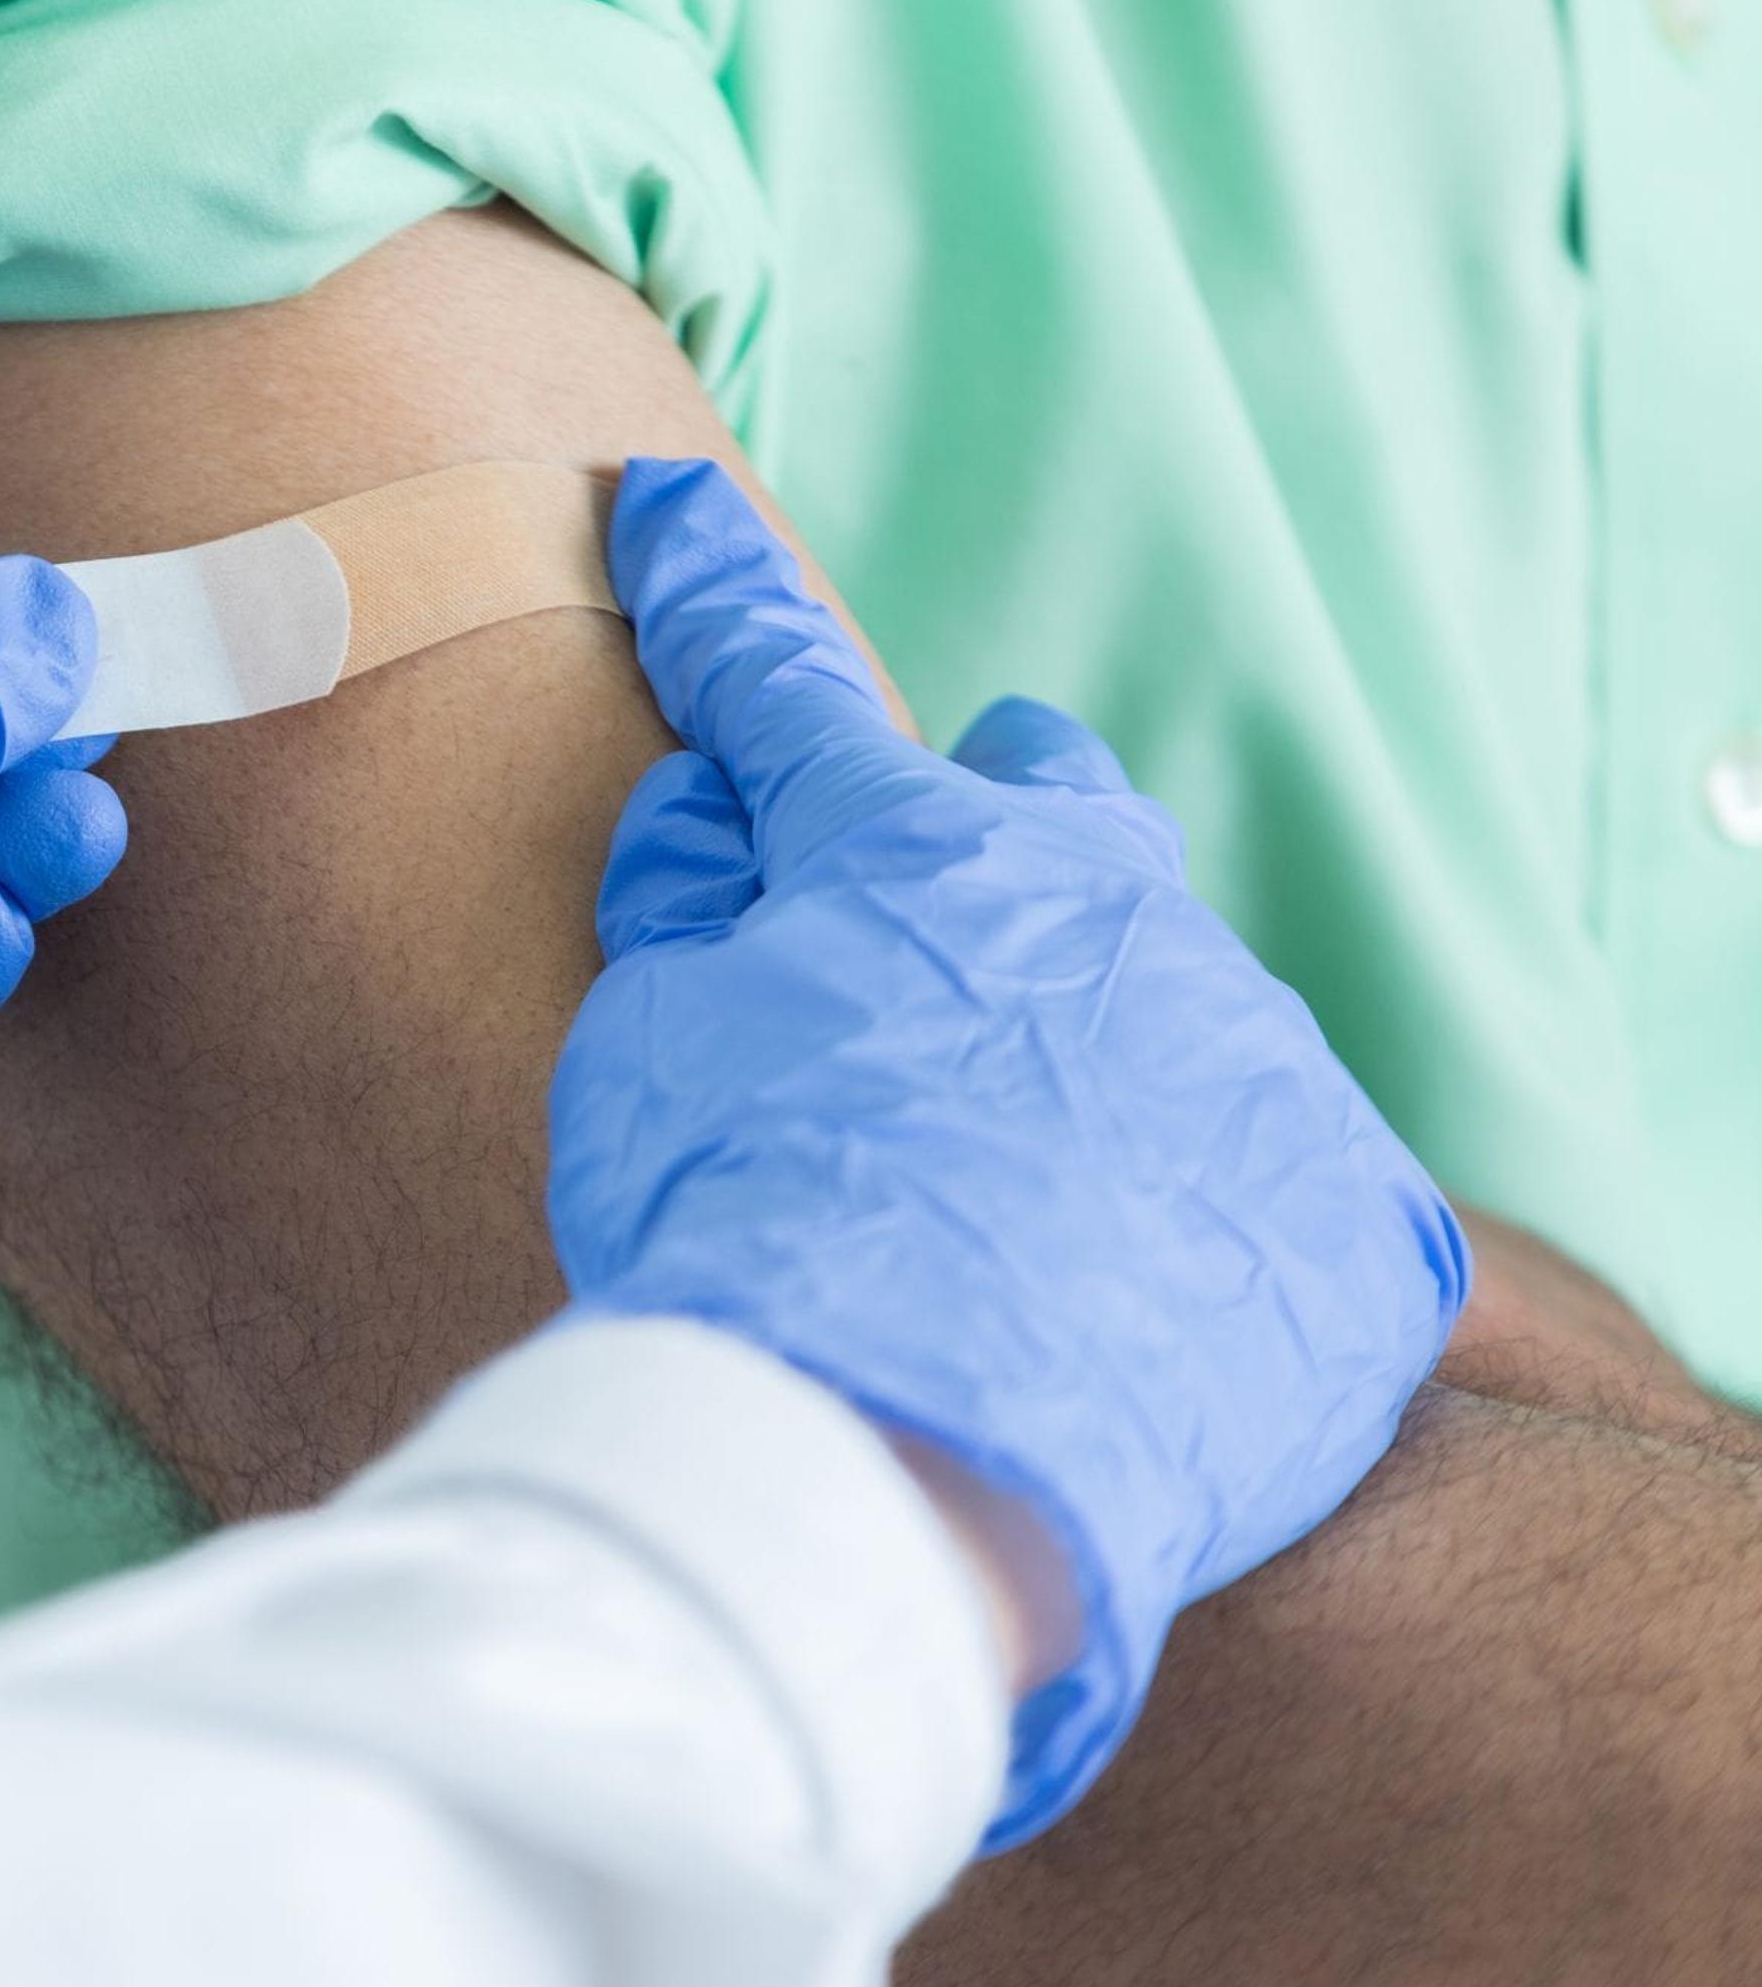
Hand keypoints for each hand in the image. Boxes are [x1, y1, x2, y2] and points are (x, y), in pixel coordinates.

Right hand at [550, 458, 1465, 1844]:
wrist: (937, 1471)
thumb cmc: (750, 1242)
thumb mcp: (645, 1053)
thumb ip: (682, 916)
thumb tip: (713, 826)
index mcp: (900, 848)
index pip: (774, 683)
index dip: (705, 597)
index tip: (668, 516)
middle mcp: (1094, 899)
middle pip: (1037, 792)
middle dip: (974, 816)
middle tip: (907, 916)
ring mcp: (1233, 1036)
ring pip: (1150, 974)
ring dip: (1070, 1030)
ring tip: (997, 1170)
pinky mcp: (1342, 1190)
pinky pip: (1253, 1151)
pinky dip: (1170, 1191)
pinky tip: (1107, 1289)